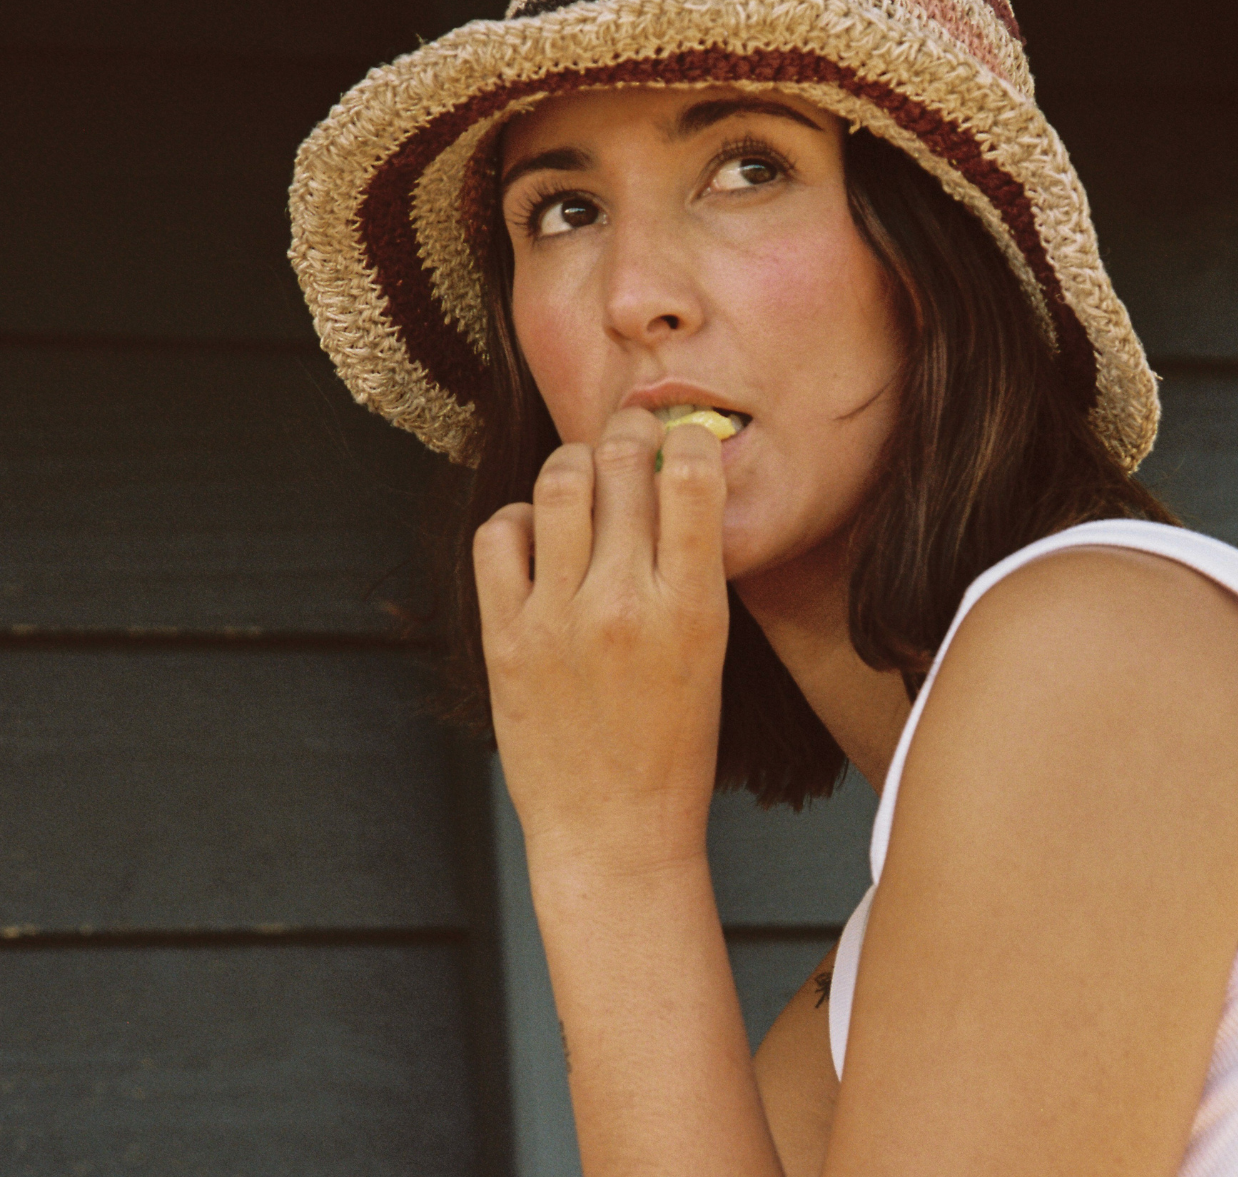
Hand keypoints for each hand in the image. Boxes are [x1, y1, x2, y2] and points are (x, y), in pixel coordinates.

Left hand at [473, 409, 729, 877]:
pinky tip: (537, 536)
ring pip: (558, 483)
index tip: (684, 440)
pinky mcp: (504, 639)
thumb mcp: (710, 650)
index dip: (688, 438)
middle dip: (630, 431)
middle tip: (631, 434)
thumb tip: (673, 478)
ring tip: (584, 473)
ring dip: (574, 462)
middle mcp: (623, 604)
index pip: (691, 476)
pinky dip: (519, 519)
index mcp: (692, 608)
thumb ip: (692, 566)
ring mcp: (556, 619)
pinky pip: (499, 536)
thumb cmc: (675, 746)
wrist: (614, 834)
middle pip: (622, 463)